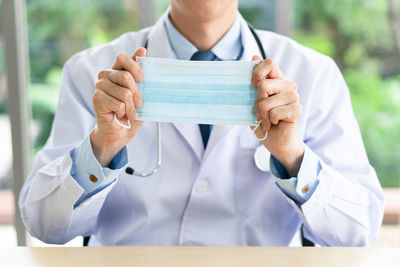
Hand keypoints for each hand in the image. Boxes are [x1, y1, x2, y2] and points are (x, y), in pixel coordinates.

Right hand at [91, 48, 145, 166]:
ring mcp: (99, 86)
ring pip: (124, 93)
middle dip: (137, 94)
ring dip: (131, 108)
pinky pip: (118, 104)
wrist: (118, 133)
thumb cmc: (130, 112)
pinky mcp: (96, 98)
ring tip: (129, 114)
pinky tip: (119, 116)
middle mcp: (106, 75)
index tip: (143, 79)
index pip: (123, 57)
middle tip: (139, 105)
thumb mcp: (140, 93)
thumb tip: (142, 50)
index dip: (134, 66)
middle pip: (126, 77)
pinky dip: (123, 113)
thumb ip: (139, 74)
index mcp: (117, 70)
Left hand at [251, 57, 304, 176]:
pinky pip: (274, 113)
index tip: (251, 86)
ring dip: (262, 115)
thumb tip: (254, 56)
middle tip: (261, 112)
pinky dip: (270, 122)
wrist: (275, 141)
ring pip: (266, 102)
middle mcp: (288, 85)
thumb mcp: (253, 100)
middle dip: (256, 102)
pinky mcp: (297, 110)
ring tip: (268, 120)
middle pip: (263, 84)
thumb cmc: (264, 120)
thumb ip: (255, 80)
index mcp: (278, 79)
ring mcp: (294, 97)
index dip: (257, 72)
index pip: (269, 63)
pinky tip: (276, 124)